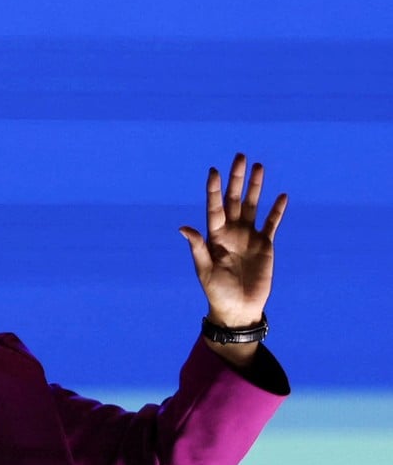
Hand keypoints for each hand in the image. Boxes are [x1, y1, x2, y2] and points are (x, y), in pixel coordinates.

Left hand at [179, 153, 287, 328]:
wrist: (237, 309)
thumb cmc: (216, 291)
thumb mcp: (204, 269)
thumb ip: (197, 247)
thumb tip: (183, 227)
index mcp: (215, 235)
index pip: (214, 206)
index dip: (213, 189)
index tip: (213, 170)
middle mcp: (232, 231)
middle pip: (235, 199)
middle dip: (237, 178)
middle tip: (240, 156)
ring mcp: (249, 237)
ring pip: (254, 206)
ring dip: (257, 187)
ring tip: (259, 166)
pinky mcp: (265, 245)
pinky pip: (272, 224)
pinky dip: (277, 211)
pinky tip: (281, 196)